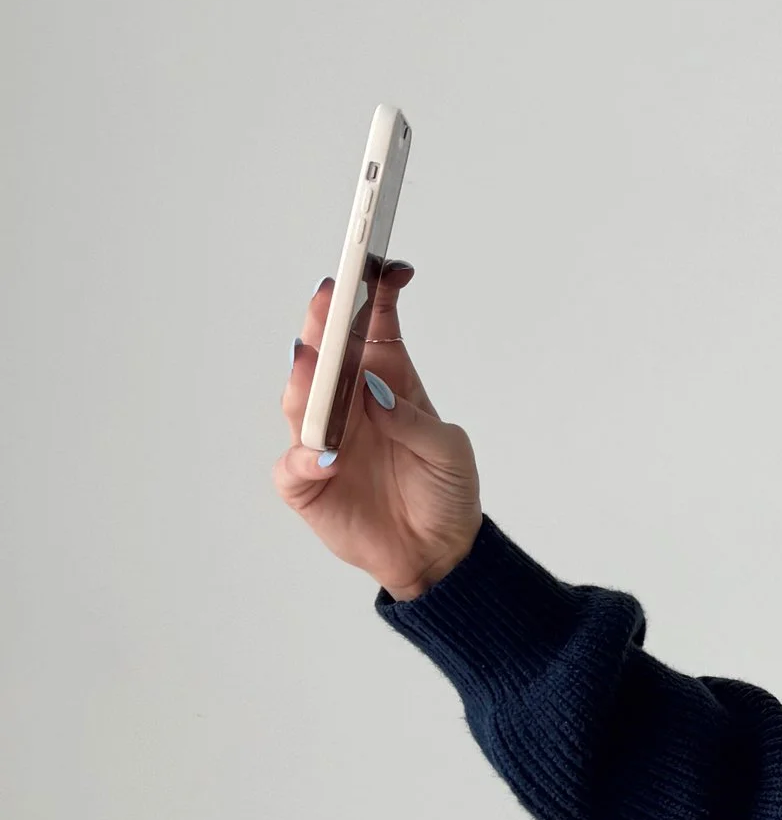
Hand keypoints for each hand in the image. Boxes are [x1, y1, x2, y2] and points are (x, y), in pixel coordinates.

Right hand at [272, 263, 481, 601]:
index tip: (387, 266)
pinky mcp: (307, 482)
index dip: (375, 293)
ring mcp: (322, 440)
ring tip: (313, 361)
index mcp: (386, 381)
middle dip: (324, 321)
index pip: (374, 326)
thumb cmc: (446, 492)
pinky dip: (304, 457)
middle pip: (325, 352)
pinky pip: (293, 464)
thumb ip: (414, 420)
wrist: (437, 553)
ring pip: (298, 398)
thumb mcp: (449, 451)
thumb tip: (374, 391)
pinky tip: (324, 454)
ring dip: (304, 379)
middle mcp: (348, 403)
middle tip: (329, 295)